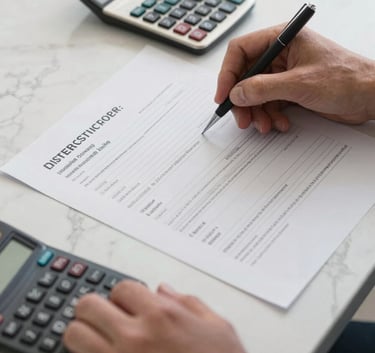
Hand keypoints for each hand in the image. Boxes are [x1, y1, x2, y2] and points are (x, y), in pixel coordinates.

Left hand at [63, 281, 246, 352]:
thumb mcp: (218, 328)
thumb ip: (189, 303)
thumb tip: (163, 290)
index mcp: (162, 316)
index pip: (121, 288)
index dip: (122, 295)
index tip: (126, 303)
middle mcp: (135, 337)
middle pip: (88, 306)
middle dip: (94, 308)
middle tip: (104, 317)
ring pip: (74, 335)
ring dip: (83, 334)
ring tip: (97, 339)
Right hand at [215, 25, 374, 132]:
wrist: (370, 97)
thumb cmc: (347, 79)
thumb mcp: (300, 84)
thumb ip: (264, 88)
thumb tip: (237, 93)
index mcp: (283, 39)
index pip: (242, 50)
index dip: (228, 74)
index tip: (223, 96)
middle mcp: (282, 55)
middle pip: (246, 76)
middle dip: (243, 100)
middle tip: (242, 119)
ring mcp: (285, 74)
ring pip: (256, 93)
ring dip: (257, 112)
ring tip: (265, 126)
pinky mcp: (290, 90)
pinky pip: (269, 103)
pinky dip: (271, 116)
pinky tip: (280, 124)